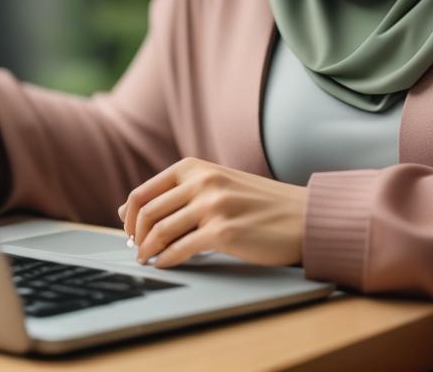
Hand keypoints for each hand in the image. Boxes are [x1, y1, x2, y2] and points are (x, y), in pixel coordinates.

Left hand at [117, 157, 307, 268]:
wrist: (304, 216)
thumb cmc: (260, 204)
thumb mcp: (218, 183)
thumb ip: (180, 191)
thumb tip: (130, 210)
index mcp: (196, 167)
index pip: (144, 192)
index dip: (130, 217)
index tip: (129, 232)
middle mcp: (202, 182)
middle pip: (147, 213)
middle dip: (135, 237)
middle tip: (136, 251)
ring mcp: (213, 206)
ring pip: (160, 231)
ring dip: (147, 251)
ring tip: (147, 260)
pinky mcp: (224, 232)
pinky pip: (181, 249)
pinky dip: (167, 260)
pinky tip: (166, 265)